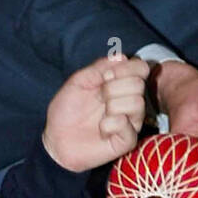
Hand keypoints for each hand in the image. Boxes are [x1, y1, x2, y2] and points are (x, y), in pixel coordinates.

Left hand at [42, 55, 148, 172]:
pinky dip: (111, 124)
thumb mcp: (78, 82)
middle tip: (99, 97)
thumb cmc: (67, 109)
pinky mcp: (127, 140)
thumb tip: (121, 57)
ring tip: (100, 115)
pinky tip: (101, 129)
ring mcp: (130, 121)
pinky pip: (128, 126)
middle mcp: (130, 101)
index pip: (141, 68)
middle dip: (113, 88)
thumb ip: (98, 68)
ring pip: (137, 103)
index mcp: (120, 83)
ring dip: (112, 106)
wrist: (56, 138)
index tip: (105, 76)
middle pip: (139, 84)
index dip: (126, 68)